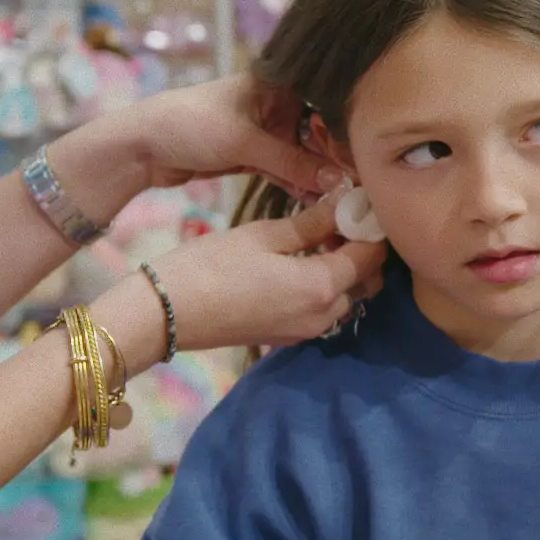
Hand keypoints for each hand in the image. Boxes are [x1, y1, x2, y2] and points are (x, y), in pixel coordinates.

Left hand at [51, 74, 340, 215]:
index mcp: (279, 82)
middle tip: (364, 184)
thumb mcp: (244, 142)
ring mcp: (268, 128)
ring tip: (348, 198)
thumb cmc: (190, 125)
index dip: (349, 128)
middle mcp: (278, 102)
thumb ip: (291, 162)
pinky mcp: (257, 153)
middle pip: (321, 130)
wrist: (143, 145)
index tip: (370, 155)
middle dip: (339, 156)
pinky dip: (302, 184)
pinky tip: (321, 202)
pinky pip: (289, 168)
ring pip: (306, 152)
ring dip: (321, 174)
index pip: (327, 102)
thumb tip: (338, 183)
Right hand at [143, 187, 386, 353]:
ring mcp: (306, 331)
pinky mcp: (287, 336)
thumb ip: (311, 223)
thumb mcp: (264, 235)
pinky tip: (303, 262)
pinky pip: (322, 311)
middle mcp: (323, 315)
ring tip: (321, 238)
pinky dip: (325, 287)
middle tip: (342, 220)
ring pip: (346, 299)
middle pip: (365, 282)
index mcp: (322, 286)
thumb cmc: (213, 266)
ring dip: (344, 271)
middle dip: (363, 251)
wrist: (168, 313)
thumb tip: (343, 204)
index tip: (362, 203)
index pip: (370, 255)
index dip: (371, 227)